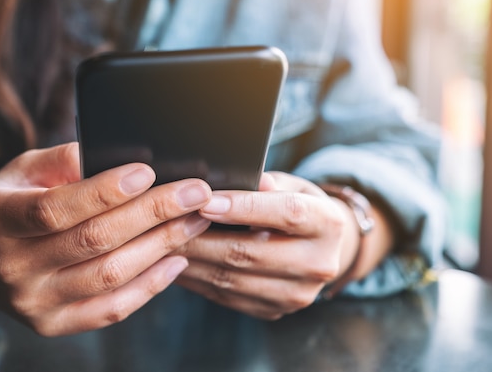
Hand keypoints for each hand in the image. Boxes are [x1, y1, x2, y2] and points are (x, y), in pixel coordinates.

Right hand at [0, 142, 211, 335]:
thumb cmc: (8, 204)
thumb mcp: (22, 171)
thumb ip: (64, 160)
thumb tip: (118, 151)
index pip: (56, 209)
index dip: (104, 191)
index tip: (148, 171)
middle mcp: (14, 266)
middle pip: (93, 240)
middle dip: (154, 213)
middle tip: (196, 193)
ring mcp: (35, 301)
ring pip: (110, 275)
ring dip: (161, 245)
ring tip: (196, 220)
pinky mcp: (55, 323)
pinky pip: (111, 309)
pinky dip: (150, 286)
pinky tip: (178, 260)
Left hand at [174, 172, 363, 319]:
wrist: (323, 249)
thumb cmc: (300, 207)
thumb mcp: (293, 185)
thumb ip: (269, 182)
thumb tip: (241, 179)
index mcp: (328, 223)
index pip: (286, 213)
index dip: (244, 207)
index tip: (206, 201)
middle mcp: (319, 263)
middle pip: (253, 252)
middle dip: (203, 237)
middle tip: (167, 222)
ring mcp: (297, 294)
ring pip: (233, 279)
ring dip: (193, 261)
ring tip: (163, 243)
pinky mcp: (275, 311)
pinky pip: (227, 297)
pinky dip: (198, 280)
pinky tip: (177, 263)